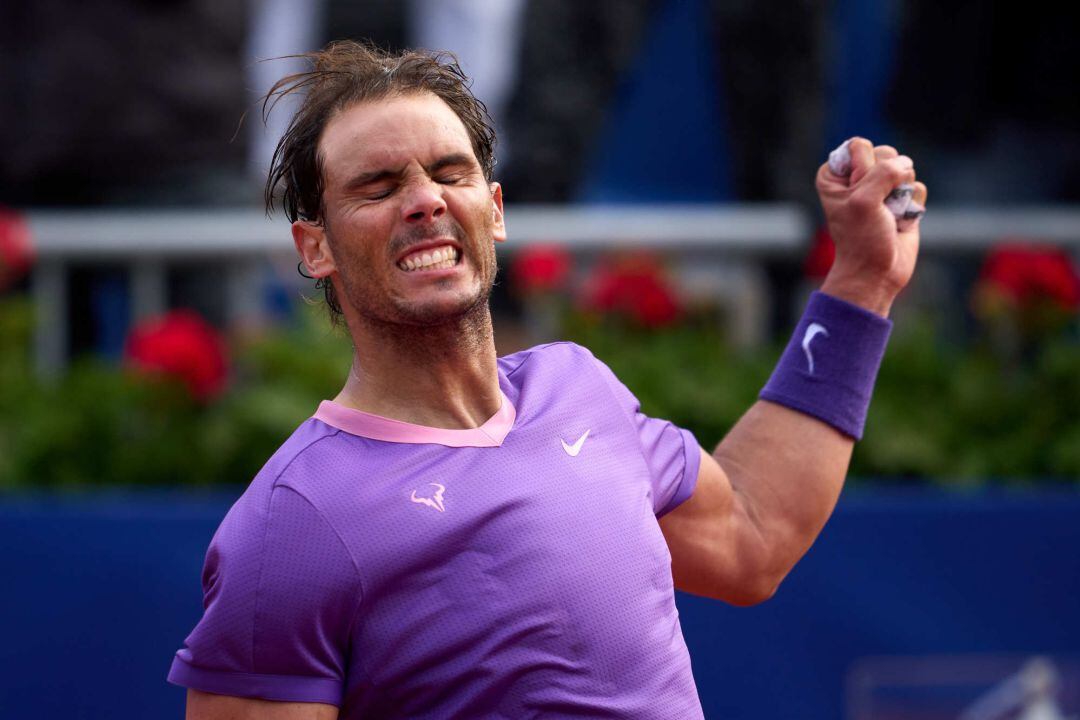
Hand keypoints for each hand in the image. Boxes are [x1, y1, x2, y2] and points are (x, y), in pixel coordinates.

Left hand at [815, 138, 927, 316]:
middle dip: (886, 180)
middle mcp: (856, 177)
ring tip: (888, 215)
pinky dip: (913, 205)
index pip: (859, 146)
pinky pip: (918, 186)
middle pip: (886, 152)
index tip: (857, 197)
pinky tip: (900, 221)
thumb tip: (906, 165)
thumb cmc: (862, 239)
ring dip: (901, 194)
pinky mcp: (902, 199)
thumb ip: (883, 172)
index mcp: (834, 174)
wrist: (877, 273)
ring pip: (905, 167)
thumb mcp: (863, 201)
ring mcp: (881, 187)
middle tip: (876, 208)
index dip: (864, 170)